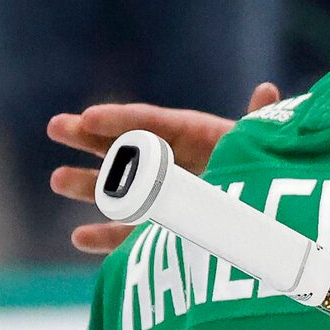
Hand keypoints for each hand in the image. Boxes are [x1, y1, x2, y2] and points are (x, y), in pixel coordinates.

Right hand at [47, 82, 277, 254]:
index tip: (91, 116)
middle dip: (88, 138)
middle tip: (56, 127)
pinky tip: (79, 237)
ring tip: (57, 179)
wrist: (273, 209)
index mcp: (190, 134)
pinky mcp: (157, 232)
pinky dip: (105, 237)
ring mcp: (159, 197)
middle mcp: (167, 161)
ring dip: (87, 185)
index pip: (150, 122)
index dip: (121, 119)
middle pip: (123, 147)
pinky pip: (128, 234)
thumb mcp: (259, 145)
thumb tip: (268, 91)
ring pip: (117, 190)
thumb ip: (257, 121)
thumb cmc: (264, 168)